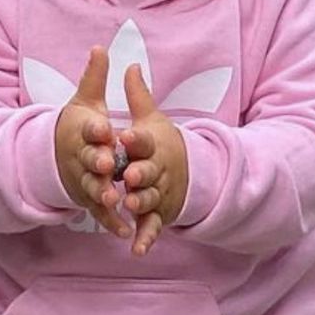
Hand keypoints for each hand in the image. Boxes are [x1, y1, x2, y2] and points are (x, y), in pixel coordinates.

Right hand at [54, 47, 128, 238]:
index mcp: (83, 132)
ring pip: (93, 188)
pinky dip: (111, 223)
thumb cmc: (78, 126)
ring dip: (102, 194)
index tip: (104, 126)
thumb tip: (100, 46)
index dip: (95, 128)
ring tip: (114, 199)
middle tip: (107, 164)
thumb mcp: (85, 101)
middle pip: (89, 160)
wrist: (56, 156)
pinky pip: (100, 213)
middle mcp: (81, 158)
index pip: (88, 128)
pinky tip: (125, 232)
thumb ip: (94, 78)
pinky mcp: (89, 200)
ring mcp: (84, 181)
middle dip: (98, 162)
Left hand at [116, 64, 187, 256]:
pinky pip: (151, 227)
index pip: (144, 139)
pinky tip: (136, 250)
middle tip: (130, 175)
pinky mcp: (157, 215)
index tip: (125, 133)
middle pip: (148, 172)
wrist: (188, 172)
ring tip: (129, 204)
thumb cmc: (162, 144)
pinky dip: (145, 239)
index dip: (136, 137)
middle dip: (140, 173)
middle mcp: (157, 170)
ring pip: (149, 199)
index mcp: (152, 145)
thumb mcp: (152, 119)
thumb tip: (129, 64)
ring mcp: (158, 194)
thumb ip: (138, 96)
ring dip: (140, 202)